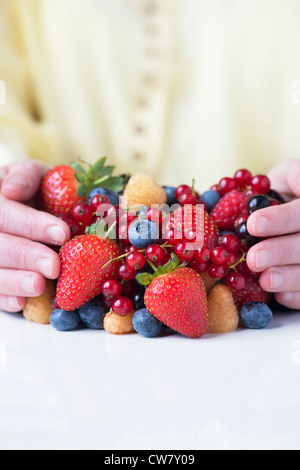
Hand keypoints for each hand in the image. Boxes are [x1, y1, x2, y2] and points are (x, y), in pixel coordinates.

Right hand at [0, 160, 69, 311]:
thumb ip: (25, 176)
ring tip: (38, 286)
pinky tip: (20, 303)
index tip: (62, 233)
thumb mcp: (33, 174)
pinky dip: (3, 299)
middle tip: (54, 266)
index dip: (31, 224)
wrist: (25, 205)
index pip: (4, 212)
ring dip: (13, 281)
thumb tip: (11, 191)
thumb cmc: (34, 189)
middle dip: (25, 256)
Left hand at [247, 159, 299, 309]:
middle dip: (282, 251)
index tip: (253, 224)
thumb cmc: (284, 191)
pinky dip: (297, 296)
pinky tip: (279, 295)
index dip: (282, 220)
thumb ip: (295, 175)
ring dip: (290, 277)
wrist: (283, 210)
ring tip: (265, 279)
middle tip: (254, 258)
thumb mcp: (289, 174)